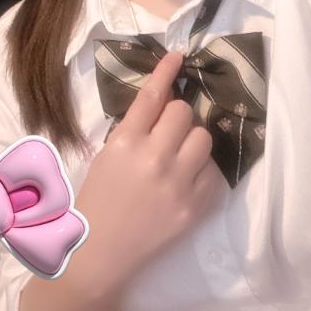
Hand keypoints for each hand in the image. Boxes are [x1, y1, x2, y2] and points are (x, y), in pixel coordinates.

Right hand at [74, 50, 222, 292]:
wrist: (99, 254)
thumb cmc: (97, 200)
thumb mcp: (106, 155)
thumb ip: (134, 128)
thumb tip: (163, 102)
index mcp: (124, 142)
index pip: (152, 96)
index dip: (166, 72)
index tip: (179, 56)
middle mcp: (153, 158)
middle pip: (184, 112)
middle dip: (176, 116)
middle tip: (167, 131)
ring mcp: (177, 183)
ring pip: (203, 138)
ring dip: (192, 140)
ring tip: (179, 155)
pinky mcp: (195, 206)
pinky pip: (214, 171)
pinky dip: (203, 169)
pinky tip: (187, 177)